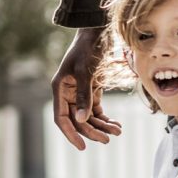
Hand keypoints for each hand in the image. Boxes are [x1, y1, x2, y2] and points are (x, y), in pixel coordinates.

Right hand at [50, 28, 121, 149]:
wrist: (97, 30)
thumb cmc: (88, 48)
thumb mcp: (86, 71)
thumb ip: (84, 96)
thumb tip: (83, 119)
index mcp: (59, 89)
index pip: (62, 118)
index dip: (71, 133)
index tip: (82, 146)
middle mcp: (67, 93)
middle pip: (78, 120)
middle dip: (92, 130)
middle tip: (108, 139)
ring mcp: (79, 92)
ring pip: (89, 116)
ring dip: (102, 125)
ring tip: (117, 131)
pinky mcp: (91, 89)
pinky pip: (96, 109)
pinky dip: (105, 117)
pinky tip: (116, 124)